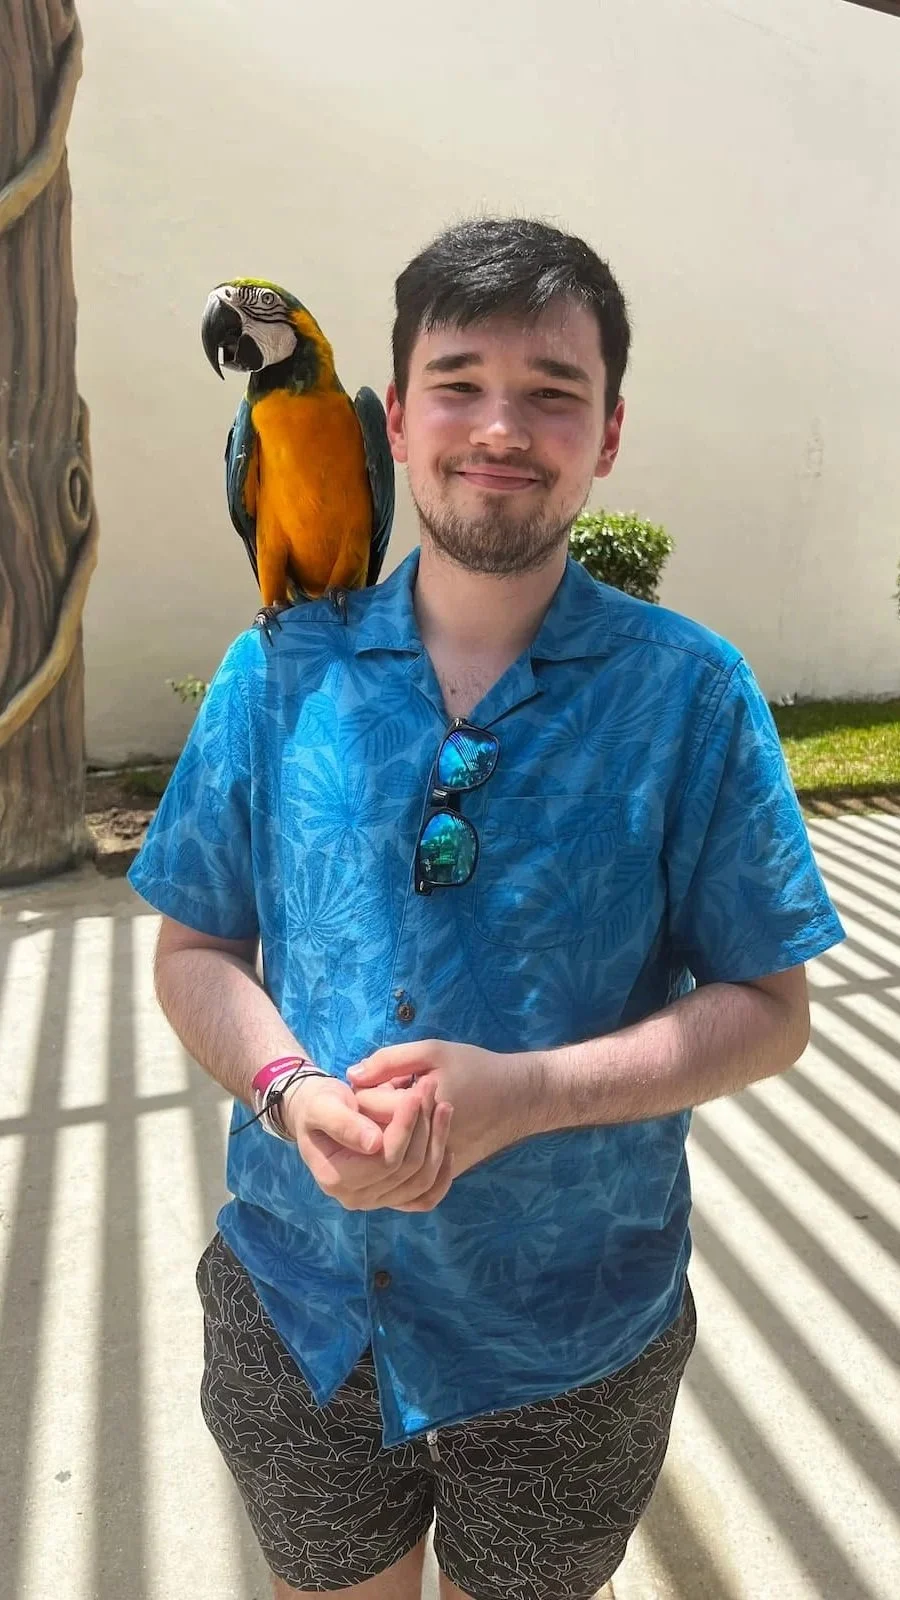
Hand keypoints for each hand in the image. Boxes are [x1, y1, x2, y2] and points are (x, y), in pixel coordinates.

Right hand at [281, 1073, 453, 1211]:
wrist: (319, 1112)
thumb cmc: (318, 1104)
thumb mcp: (322, 1105)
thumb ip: (343, 1123)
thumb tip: (374, 1143)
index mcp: (336, 1178)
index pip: (385, 1159)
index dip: (404, 1127)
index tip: (415, 1095)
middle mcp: (356, 1198)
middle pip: (407, 1169)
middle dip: (424, 1127)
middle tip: (430, 1090)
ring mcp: (376, 1201)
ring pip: (421, 1181)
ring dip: (437, 1143)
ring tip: (443, 1107)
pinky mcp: (393, 1198)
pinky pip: (425, 1199)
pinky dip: (441, 1177)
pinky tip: (448, 1147)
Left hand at [349, 1040, 540, 1177]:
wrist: (520, 1098)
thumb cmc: (477, 1068)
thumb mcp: (433, 1052)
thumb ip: (389, 1061)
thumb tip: (352, 1076)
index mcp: (418, 1108)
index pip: (365, 1107)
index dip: (364, 1091)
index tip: (378, 1080)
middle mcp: (423, 1144)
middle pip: (374, 1137)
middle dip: (372, 1116)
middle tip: (386, 1095)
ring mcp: (435, 1166)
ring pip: (390, 1161)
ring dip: (387, 1137)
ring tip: (398, 1114)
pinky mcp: (446, 1175)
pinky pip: (412, 1181)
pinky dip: (402, 1164)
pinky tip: (407, 1140)